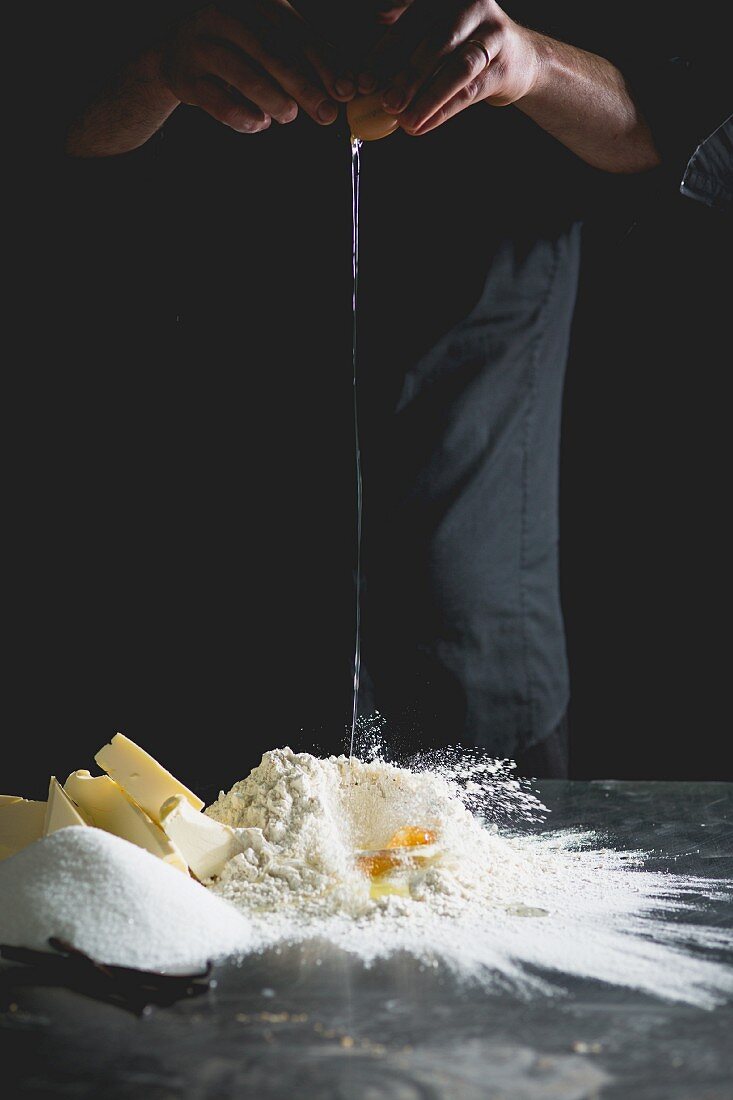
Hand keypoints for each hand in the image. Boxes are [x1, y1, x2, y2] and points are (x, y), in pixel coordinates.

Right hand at [160, 2, 352, 133]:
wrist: (177, 56)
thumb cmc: (237, 50)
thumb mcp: (271, 44)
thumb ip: (306, 60)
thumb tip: (349, 84)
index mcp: (253, 3)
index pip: (295, 34)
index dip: (323, 64)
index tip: (345, 90)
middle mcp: (225, 16)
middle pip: (272, 54)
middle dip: (304, 87)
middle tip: (327, 113)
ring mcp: (201, 45)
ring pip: (244, 75)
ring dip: (273, 100)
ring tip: (289, 115)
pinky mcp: (186, 77)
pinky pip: (219, 101)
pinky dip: (244, 116)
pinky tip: (260, 123)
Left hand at [358, 0, 540, 135]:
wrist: (517, 59)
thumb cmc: (463, 46)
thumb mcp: (434, 32)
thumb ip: (404, 35)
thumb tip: (366, 53)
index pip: (411, 24)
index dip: (385, 54)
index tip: (364, 82)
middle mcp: (472, 6)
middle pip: (435, 43)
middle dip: (407, 76)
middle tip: (386, 103)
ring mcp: (493, 34)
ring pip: (457, 68)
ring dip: (427, 97)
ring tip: (405, 121)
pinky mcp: (504, 65)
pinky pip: (470, 91)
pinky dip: (444, 111)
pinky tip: (422, 126)